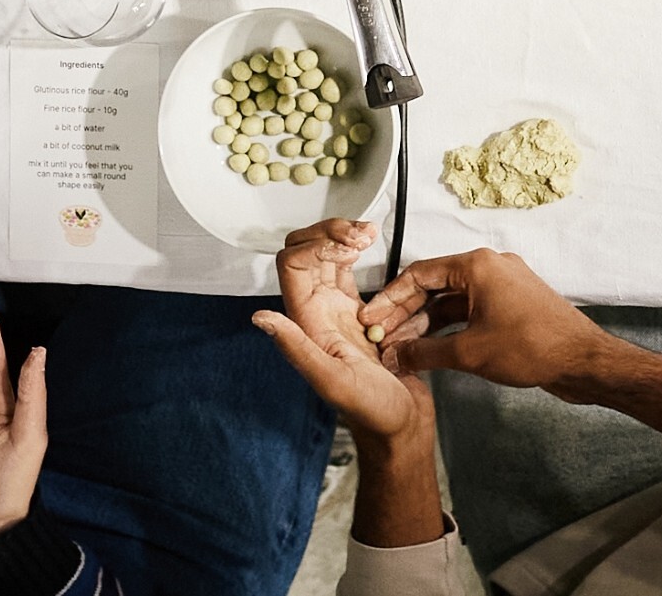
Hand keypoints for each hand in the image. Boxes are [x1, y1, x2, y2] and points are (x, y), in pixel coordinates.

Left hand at [254, 220, 429, 441]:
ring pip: (327, 257)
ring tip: (369, 234)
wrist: (401, 428)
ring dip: (344, 236)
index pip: (294, 265)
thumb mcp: (333, 381)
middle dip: (331, 232)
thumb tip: (260, 319)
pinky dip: (359, 252)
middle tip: (361, 233)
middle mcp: (317, 314)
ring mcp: (337, 312)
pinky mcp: (360, 314)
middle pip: (307, 253)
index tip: (349, 243)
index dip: (316, 243)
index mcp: (307, 324)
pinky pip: (351, 272)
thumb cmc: (373, 413)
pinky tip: (371, 246)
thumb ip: (297, 348)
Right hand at [359, 248, 609, 391]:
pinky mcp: (511, 306)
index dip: (390, 298)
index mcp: (477, 265)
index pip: (419, 274)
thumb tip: (394, 356)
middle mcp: (489, 268)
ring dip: (426, 324)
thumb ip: (425, 352)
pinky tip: (430, 349)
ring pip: (452, 302)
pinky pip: (470, 311)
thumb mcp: (469, 352)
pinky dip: (449, 328)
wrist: (582, 362)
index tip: (371, 318)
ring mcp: (502, 286)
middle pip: (434, 286)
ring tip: (398, 348)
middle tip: (379, 337)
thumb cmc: (532, 348)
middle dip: (405, 314)